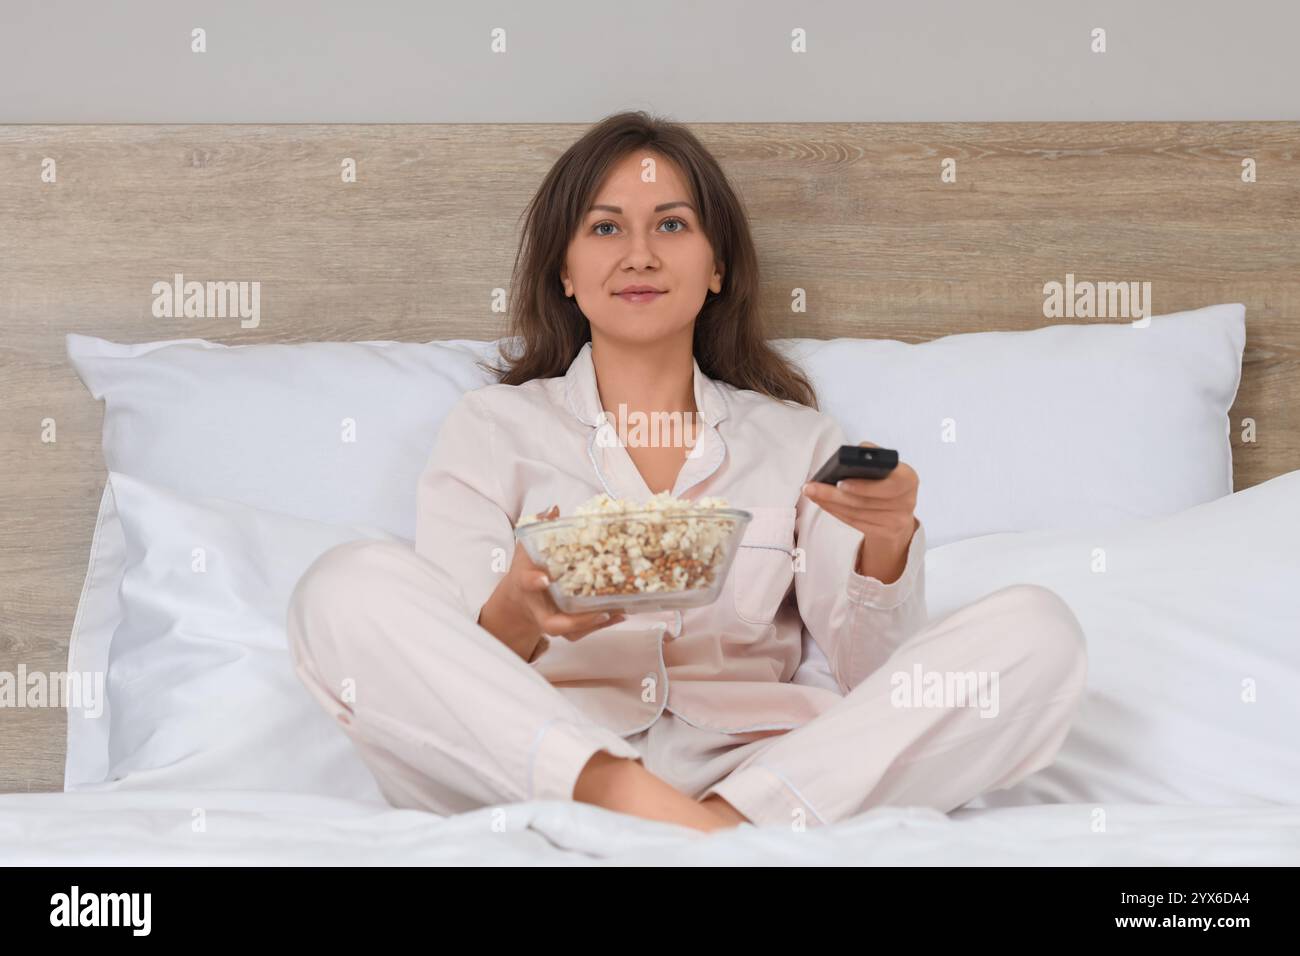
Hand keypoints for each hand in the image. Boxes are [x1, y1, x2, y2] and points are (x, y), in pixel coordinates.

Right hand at [477, 504, 627, 659]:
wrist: (520, 598)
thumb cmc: (527, 568)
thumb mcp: (528, 544)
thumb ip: (539, 527)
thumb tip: (554, 509)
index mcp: (526, 582)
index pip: (527, 582)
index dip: (536, 581)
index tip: (546, 578)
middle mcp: (539, 607)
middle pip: (553, 623)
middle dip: (576, 621)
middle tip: (599, 612)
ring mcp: (553, 620)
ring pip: (572, 631)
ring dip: (595, 623)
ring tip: (617, 611)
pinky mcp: (566, 627)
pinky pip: (583, 631)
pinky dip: (602, 623)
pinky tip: (621, 612)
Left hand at [801, 442, 918, 583]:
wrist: (899, 513)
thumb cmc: (887, 482)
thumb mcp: (888, 467)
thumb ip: (874, 456)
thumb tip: (859, 449)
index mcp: (908, 478)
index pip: (888, 484)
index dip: (863, 486)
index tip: (840, 482)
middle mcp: (907, 501)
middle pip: (865, 502)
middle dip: (834, 495)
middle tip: (811, 488)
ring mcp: (896, 521)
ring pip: (856, 513)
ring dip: (829, 503)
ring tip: (811, 492)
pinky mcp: (884, 533)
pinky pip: (854, 522)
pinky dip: (835, 511)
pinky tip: (821, 502)